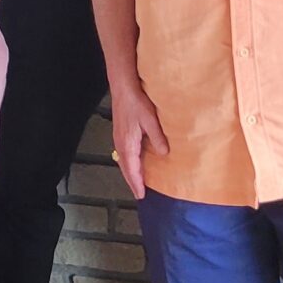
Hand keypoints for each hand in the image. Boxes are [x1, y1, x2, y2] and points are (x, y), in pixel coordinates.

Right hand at [107, 80, 168, 198]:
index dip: (137, 183)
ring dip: (130, 173)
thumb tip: (164, 153)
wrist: (123, 87)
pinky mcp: (120, 133)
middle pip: (125, 168)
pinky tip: (134, 162)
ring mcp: (118, 138)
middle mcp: (120, 144)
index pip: (132, 170)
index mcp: (128, 144)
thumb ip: (157, 138)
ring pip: (123, 161)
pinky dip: (128, 163)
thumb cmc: (136, 102)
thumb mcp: (150, 120)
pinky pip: (123, 154)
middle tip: (139, 193)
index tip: (141, 195)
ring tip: (137, 181)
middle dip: (132, 181)